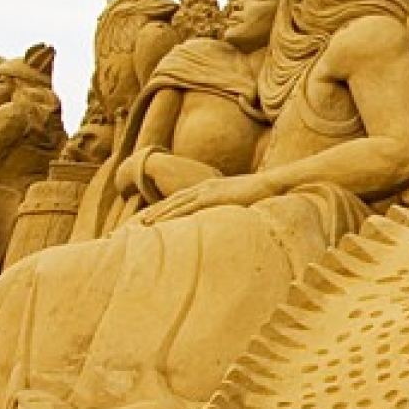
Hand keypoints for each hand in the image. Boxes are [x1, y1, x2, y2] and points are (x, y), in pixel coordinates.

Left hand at [137, 174, 279, 224]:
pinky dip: (172, 215)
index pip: (181, 199)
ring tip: (143, 224)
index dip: (165, 208)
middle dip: (155, 211)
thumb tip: (226, 218)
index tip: (152, 217)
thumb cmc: (258, 193)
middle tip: (138, 222)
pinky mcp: (211, 197)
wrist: (269, 184)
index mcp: (207, 187)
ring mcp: (206, 191)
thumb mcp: (238, 200)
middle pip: (172, 200)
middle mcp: (202, 187)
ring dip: (158, 214)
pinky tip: (162, 223)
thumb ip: (228, 206)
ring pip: (175, 203)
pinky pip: (187, 208)